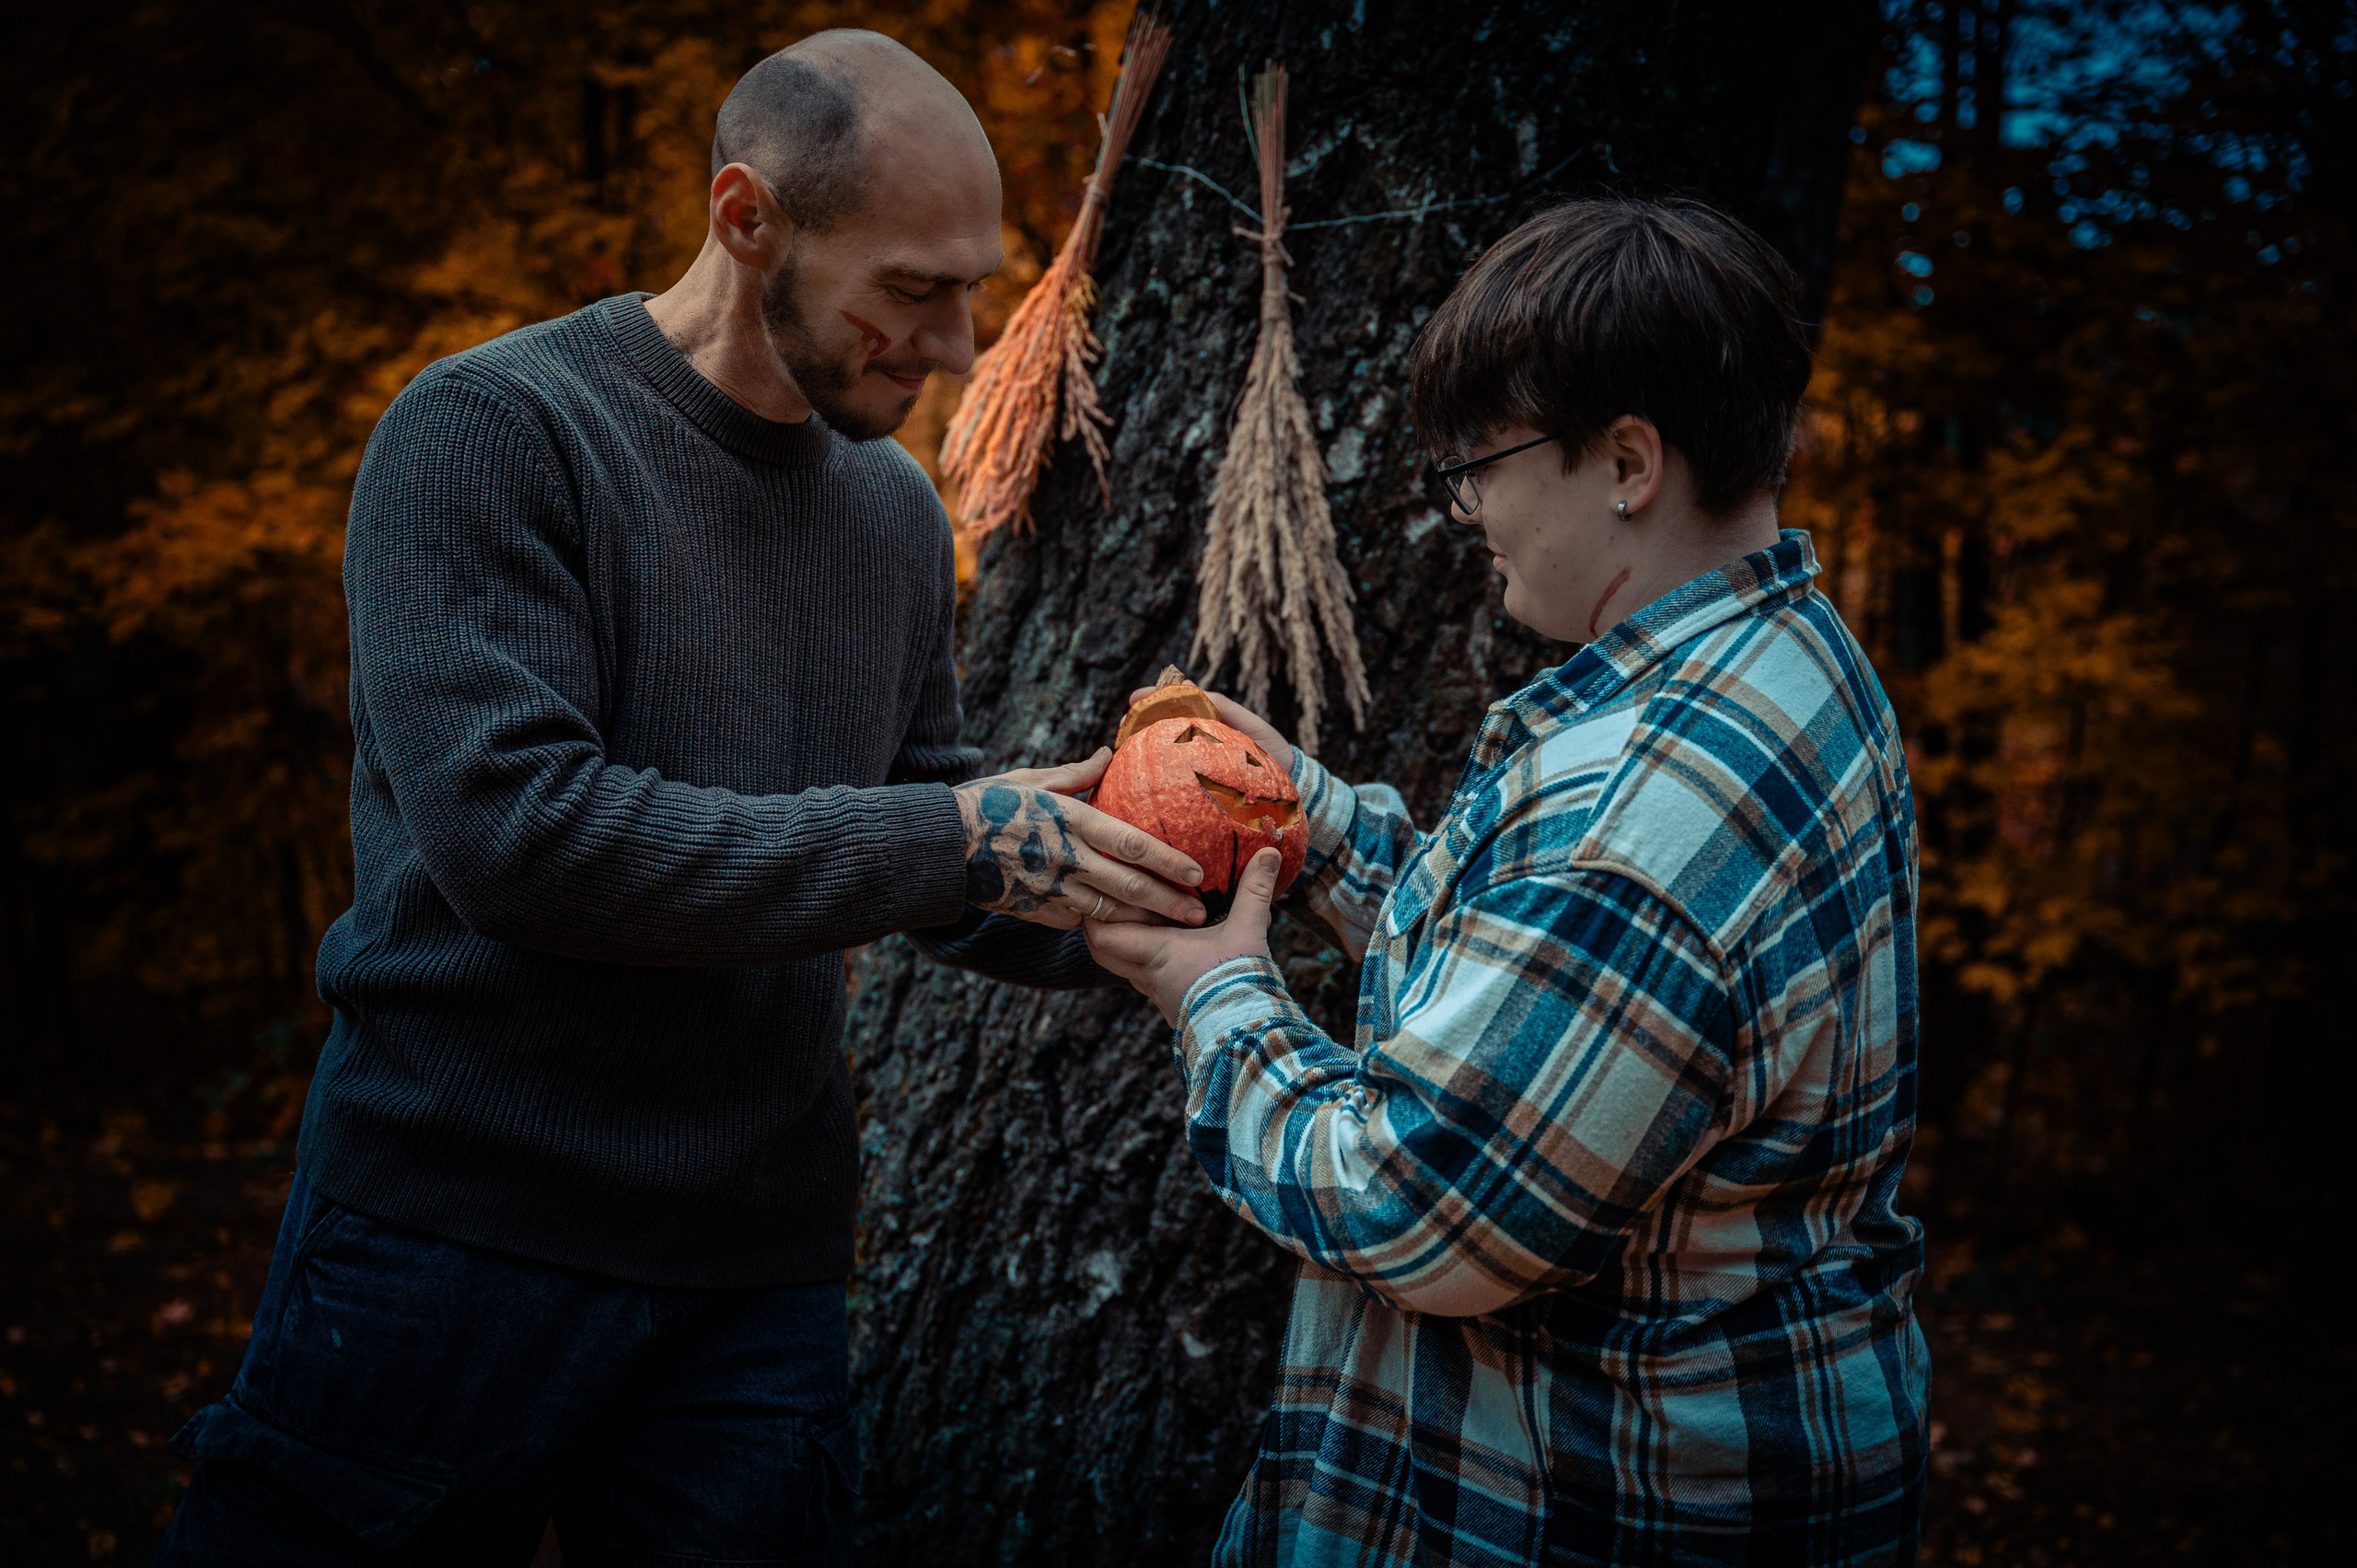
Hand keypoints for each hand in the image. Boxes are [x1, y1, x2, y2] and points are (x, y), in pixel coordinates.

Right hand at [954, 747, 1205, 929]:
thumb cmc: (990, 804)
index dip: (1168, 861)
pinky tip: (1128, 928)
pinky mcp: (1039, 911)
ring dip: (1144, 921)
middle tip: (1198, 914)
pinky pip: (1080, 921)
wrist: (943, 845)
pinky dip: (1104, 924)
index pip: (1131, 844)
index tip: (1197, 872)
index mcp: (1072, 820)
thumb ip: (1078, 773)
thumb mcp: (1034, 781)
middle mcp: (1068, 858)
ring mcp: (1053, 889)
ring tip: (1174, 926)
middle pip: (1129, 887)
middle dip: (1168, 903)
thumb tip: (1110, 754)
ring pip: (1109, 911)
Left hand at [1086, 847, 1282, 1024]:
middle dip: (1100, 925)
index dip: (1095, 911)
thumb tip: (1269, 853)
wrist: (1249, 1034)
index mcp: (1156, 953)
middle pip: (1101, 950)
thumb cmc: (1241, 981)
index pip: (1103, 933)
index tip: (1103, 887)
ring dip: (1125, 941)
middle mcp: (1146, 975)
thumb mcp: (1249, 930)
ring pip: (1120, 964)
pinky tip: (1165, 943)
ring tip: (1141, 916)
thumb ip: (1254, 890)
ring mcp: (1155, 993)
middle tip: (1114, 898)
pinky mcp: (1168, 1004)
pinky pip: (1142, 978)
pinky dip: (1143, 959)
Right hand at [1127, 686, 1294, 774]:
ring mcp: (1193, 764)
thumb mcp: (1246, 722)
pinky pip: (1171, 778)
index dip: (1149, 701)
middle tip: (1123, 725)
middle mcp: (1195, 742)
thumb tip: (1189, 685)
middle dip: (1137, 724)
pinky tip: (1141, 776)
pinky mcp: (1196, 787)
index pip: (1170, 707)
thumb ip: (1220, 705)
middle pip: (1158, 730)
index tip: (1132, 699)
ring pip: (1160, 753)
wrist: (1288, 780)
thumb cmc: (1269, 748)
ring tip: (1123, 748)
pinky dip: (1154, 774)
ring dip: (1139, 748)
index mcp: (1205, 723)